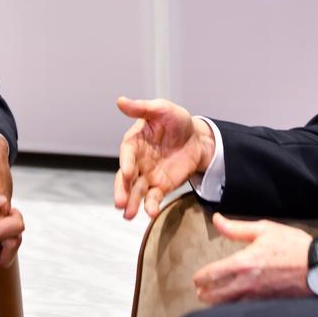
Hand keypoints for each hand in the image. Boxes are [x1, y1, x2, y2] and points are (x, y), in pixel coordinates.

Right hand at [114, 96, 214, 219]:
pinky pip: (154, 197)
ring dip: (132, 203)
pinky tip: (151, 213)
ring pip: (136, 191)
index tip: (127, 173)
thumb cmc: (177, 120)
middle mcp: (137, 161)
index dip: (126, 163)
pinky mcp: (161, 186)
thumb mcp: (162, 109)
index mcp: (134, 142)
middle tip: (119, 203)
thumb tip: (120, 101)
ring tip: (129, 215)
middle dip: (122, 190)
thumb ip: (142, 108)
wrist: (197, 139)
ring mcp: (148, 175)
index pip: (127, 154)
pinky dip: (151, 205)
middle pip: (126, 178)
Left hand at [192, 212, 312, 303]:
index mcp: (243, 263)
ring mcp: (257, 297)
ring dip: (218, 304)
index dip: (201, 278)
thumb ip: (236, 228)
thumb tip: (216, 219)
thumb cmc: (292, 245)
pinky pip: (245, 309)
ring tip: (212, 301)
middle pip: (217, 295)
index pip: (212, 274)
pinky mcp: (268, 304)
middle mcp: (247, 283)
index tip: (196, 279)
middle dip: (206, 294)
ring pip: (229, 305)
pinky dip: (235, 308)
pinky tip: (234, 306)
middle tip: (200, 293)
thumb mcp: (264, 229)